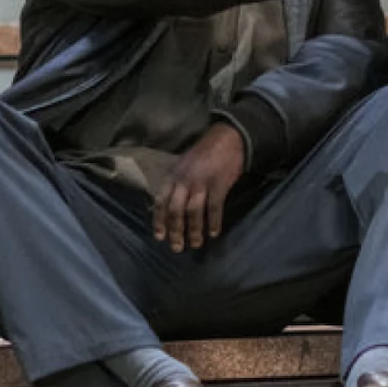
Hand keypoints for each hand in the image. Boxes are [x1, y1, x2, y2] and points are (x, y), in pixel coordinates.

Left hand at [154, 123, 246, 251]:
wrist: (228, 138)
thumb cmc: (205, 153)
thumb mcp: (184, 164)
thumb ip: (177, 182)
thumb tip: (169, 204)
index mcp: (173, 175)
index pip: (161, 200)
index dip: (159, 220)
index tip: (159, 236)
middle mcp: (184, 180)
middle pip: (175, 210)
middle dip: (175, 231)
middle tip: (177, 247)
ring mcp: (201, 182)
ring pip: (193, 211)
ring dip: (194, 230)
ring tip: (196, 244)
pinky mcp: (219, 184)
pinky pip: (214, 208)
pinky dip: (213, 222)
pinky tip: (213, 233)